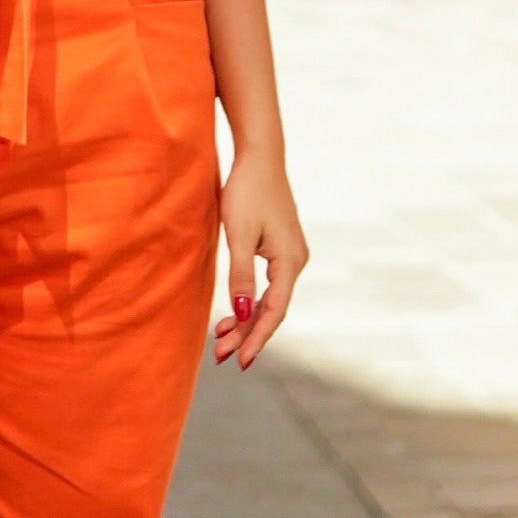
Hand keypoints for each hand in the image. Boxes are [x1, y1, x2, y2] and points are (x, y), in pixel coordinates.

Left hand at [211, 146, 307, 371]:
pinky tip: (232, 312)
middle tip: (221, 355)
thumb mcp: (239, 235)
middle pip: (272, 309)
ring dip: (246, 319)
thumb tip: (243, 313)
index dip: (257, 338)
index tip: (240, 360)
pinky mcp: (280, 248)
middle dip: (247, 333)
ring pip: (269, 298)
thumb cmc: (247, 191)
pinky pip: (267, 284)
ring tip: (221, 339)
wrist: (259, 156)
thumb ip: (241, 276)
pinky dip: (250, 300)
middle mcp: (296, 261)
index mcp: (290, 261)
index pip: (274, 311)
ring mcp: (290, 254)